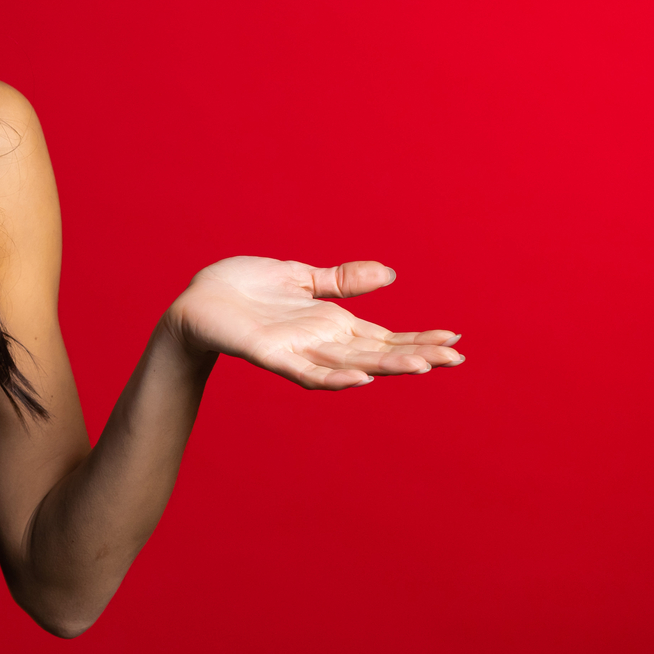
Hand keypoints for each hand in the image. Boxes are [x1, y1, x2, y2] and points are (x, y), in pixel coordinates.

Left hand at [166, 257, 462, 389]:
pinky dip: (334, 378)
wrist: (197, 301)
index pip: (384, 336)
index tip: (455, 339)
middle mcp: (320, 342)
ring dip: (384, 368)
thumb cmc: (243, 290)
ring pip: (349, 365)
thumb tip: (389, 274)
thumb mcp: (301, 278)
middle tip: (456, 358)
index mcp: (330, 324)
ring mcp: (298, 351)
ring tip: (422, 367)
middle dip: (416, 355)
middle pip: (376, 353)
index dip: (417, 338)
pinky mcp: (270, 355)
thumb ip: (341, 281)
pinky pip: (305, 372)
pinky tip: (360, 379)